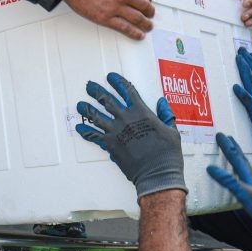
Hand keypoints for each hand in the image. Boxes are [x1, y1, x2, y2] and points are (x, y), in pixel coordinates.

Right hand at [59, 0, 153, 39]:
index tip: (148, 0)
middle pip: (144, 6)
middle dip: (149, 11)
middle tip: (150, 14)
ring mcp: (115, 7)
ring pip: (137, 18)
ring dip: (145, 24)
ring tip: (148, 26)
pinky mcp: (106, 18)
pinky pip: (124, 27)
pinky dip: (134, 33)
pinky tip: (139, 35)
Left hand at [75, 72, 186, 198]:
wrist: (157, 174)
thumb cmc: (167, 154)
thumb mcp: (172, 131)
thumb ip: (166, 115)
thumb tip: (162, 103)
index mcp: (142, 112)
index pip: (127, 91)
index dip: (118, 82)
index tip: (111, 77)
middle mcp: (126, 118)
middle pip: (107, 100)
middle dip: (96, 91)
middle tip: (89, 86)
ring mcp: (116, 131)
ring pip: (96, 116)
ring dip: (87, 109)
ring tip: (80, 105)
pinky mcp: (110, 145)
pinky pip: (94, 136)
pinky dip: (85, 131)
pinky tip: (79, 128)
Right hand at [207, 133, 251, 250]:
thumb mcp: (246, 195)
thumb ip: (229, 182)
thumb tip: (212, 168)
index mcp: (250, 177)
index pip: (237, 158)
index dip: (228, 147)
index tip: (221, 135)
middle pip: (241, 161)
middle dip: (233, 149)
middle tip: (227, 139)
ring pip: (243, 171)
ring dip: (236, 162)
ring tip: (231, 156)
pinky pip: (243, 183)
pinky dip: (237, 178)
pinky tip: (237, 182)